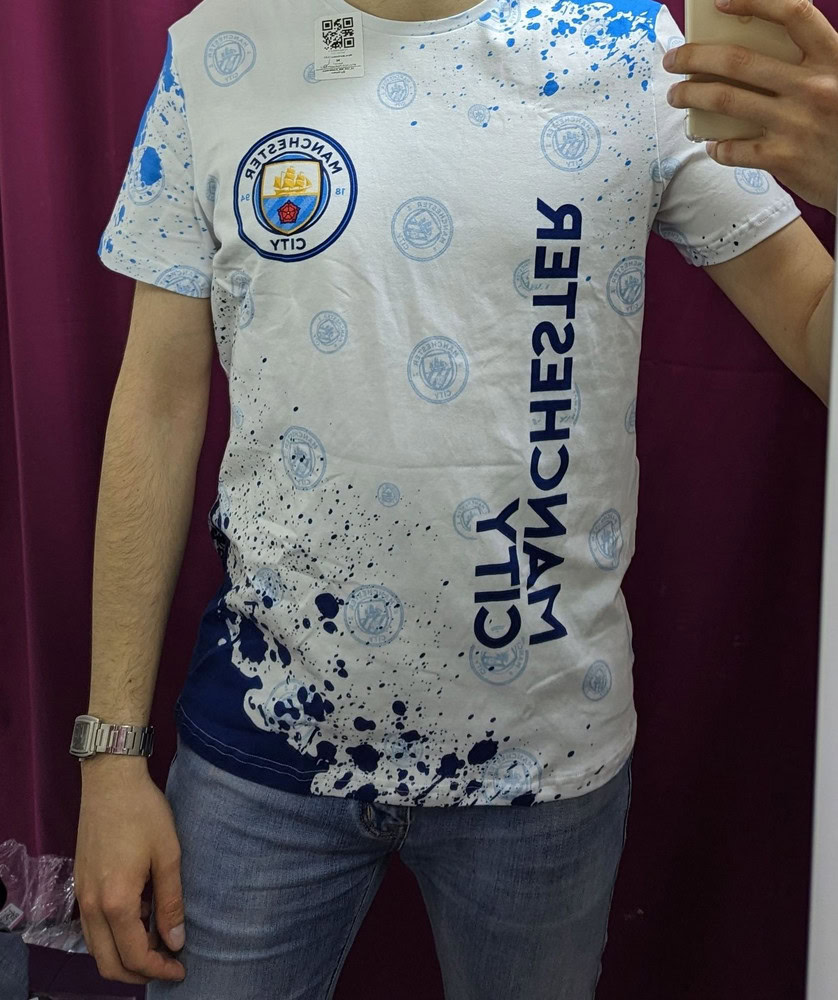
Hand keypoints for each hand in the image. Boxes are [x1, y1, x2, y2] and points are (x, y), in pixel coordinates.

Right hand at [74, 761, 185, 984]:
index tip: (181, 968)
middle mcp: (91, 906)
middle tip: (167, 965)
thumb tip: (177, 941)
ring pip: (97, 949)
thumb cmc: (144, 813)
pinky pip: (92, 928)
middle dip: (138, 974)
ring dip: (123, 957)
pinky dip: (112, 937)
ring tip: (156, 943)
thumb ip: (171, 902)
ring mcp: (81, 896)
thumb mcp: (168, 855)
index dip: (160, 969)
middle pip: (108, 964)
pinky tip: (138, 919)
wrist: (111, 782)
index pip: (135, 956)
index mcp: (116, 902)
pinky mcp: (80, 885)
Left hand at [663, 0, 837, 212]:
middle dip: (695, 57)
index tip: (720, 3)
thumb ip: (806, 67)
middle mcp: (812, 87)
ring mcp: (795, 124)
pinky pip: (734, 150)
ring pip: (726, 101)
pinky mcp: (783, 159)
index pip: (792, 15)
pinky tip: (712, 145)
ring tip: (677, 95)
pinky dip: (716, 147)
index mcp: (832, 59)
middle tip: (674, 60)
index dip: (754, 3)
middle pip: (738, 61)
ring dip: (692, 95)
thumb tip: (752, 58)